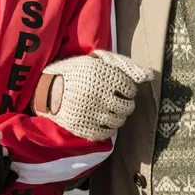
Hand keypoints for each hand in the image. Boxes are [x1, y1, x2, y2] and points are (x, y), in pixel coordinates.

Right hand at [38, 50, 152, 141]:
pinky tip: (100, 119)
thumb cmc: (74, 73)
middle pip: (127, 106)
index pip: (130, 88)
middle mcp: (99, 95)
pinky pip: (106, 133)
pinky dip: (107, 128)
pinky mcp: (84, 128)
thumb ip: (124, 65)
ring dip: (117, 116)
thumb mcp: (96, 61)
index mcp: (102, 76)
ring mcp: (92, 114)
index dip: (127, 89)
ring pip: (119, 121)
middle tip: (115, 100)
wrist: (46, 90)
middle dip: (124, 103)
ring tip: (107, 109)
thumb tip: (148, 76)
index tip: (118, 88)